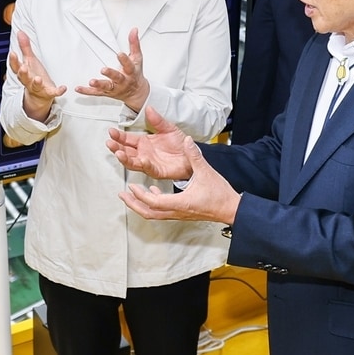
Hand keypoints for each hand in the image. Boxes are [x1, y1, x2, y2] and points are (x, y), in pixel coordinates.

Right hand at [9, 30, 66, 120]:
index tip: (12, 53)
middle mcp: (29, 81)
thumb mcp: (29, 60)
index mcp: (24, 72)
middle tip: (23, 67)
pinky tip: (63, 88)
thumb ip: (25, 47)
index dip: (13, 60)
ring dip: (36, 82)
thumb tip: (20, 32)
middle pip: (23, 77)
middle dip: (22, 73)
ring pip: (35, 86)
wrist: (39, 96)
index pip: (15, 66)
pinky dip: (58, 91)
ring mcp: (38, 88)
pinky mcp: (48, 93)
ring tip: (38, 79)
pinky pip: (53, 93)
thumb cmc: (33, 75)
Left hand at [76, 28, 148, 111]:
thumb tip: (134, 30)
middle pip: (117, 78)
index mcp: (130, 72)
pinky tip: (79, 88)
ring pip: (106, 87)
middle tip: (103, 69)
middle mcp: (122, 81)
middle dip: (110, 74)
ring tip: (91, 82)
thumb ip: (134, 44)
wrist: (137, 93)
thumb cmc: (135, 74)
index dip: (124, 60)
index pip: (128, 65)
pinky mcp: (106, 93)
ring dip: (98, 84)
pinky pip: (95, 93)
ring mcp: (114, 88)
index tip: (120, 54)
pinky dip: (87, 91)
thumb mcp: (137, 58)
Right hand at [107, 107, 191, 179]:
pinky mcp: (156, 171)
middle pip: (125, 152)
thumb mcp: (168, 128)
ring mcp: (148, 163)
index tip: (111, 131)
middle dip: (116, 147)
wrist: (192, 155)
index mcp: (143, 142)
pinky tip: (142, 159)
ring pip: (132, 162)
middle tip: (110, 142)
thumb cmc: (180, 144)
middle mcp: (143, 153)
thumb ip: (157, 120)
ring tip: (118, 153)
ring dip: (124, 158)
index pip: (126, 139)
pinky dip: (144, 164)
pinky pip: (148, 168)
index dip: (118, 136)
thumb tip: (148, 107)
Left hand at [119, 136, 239, 224]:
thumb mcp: (206, 172)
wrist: (231, 209)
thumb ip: (194, 155)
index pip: (153, 202)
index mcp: (179, 203)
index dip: (140, 195)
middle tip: (122, 195)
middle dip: (133, 204)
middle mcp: (176, 211)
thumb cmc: (219, 194)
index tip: (131, 186)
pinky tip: (153, 191)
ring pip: (154, 214)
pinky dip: (153, 203)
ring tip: (131, 194)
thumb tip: (187, 140)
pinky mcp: (182, 213)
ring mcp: (179, 214)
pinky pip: (162, 211)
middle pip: (148, 212)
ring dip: (141, 205)